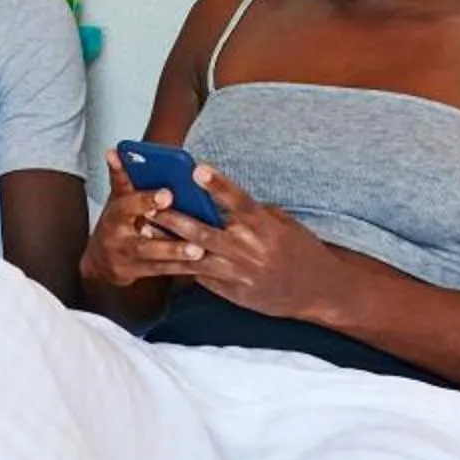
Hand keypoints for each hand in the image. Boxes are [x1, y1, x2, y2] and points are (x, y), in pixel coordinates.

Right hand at [80, 147, 201, 291]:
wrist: (99, 260)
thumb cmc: (116, 222)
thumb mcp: (117, 199)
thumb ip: (120, 177)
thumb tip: (114, 152)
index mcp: (115, 215)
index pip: (129, 205)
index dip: (147, 200)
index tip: (168, 194)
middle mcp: (119, 240)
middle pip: (143, 243)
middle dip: (167, 242)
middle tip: (193, 236)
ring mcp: (127, 260)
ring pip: (155, 261)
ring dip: (178, 257)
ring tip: (200, 252)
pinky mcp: (137, 274)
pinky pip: (162, 272)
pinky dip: (182, 269)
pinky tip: (202, 265)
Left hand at [142, 165, 353, 323]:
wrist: (315, 290)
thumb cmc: (299, 248)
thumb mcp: (282, 223)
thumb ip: (252, 212)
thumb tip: (220, 199)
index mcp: (263, 226)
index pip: (237, 200)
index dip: (217, 184)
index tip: (197, 168)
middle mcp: (248, 249)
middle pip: (203, 231)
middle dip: (174, 218)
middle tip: (150, 203)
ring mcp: (238, 273)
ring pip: (195, 257)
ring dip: (168, 243)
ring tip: (144, 229)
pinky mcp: (233, 292)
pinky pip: (201, 277)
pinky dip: (181, 265)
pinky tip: (160, 255)